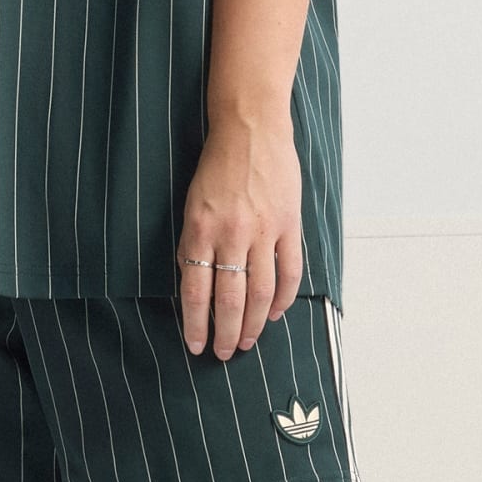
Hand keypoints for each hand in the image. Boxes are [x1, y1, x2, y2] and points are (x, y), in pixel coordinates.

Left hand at [177, 113, 303, 360]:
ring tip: (244, 343)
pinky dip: (282, 299)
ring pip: (259, 292)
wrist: (250, 128)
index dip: (195, 321)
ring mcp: (263, 231)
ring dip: (251, 323)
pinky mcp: (288, 226)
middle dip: (224, 331)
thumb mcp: (192, 200)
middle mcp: (231, 234)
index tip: (195, 344)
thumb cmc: (216, 163)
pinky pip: (288, 272)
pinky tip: (272, 314)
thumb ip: (196, 240)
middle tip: (222, 353)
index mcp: (199, 227)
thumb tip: (195, 279)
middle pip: (229, 298)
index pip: (195, 289)